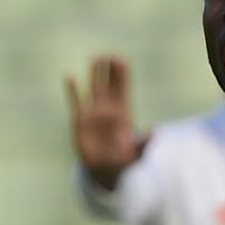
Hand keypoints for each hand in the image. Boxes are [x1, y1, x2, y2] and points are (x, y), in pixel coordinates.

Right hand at [65, 56, 141, 189]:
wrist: (106, 171)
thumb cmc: (124, 161)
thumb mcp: (138, 154)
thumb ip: (145, 143)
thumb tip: (154, 131)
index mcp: (124, 113)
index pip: (123, 88)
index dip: (122, 74)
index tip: (121, 59)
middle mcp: (109, 110)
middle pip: (109, 84)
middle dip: (109, 69)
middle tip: (107, 53)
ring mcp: (94, 114)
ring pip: (94, 89)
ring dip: (94, 74)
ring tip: (94, 58)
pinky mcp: (80, 122)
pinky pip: (76, 102)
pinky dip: (73, 90)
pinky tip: (70, 76)